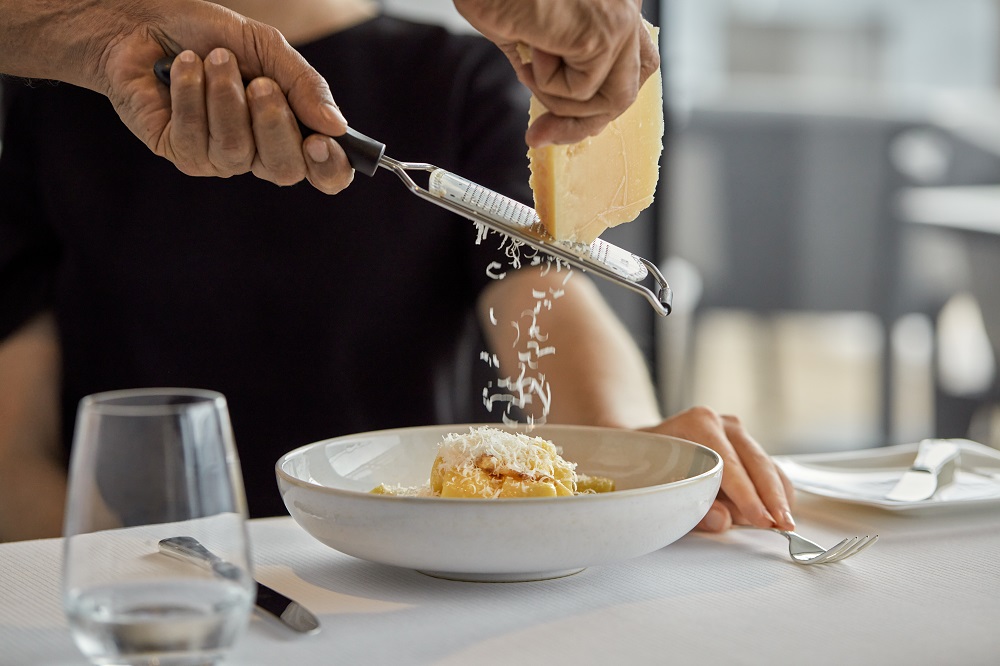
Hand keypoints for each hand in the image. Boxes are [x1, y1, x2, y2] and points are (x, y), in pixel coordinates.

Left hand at [9, 0, 355, 190]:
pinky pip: (196, 139)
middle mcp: (258, 153)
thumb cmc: (210, 36)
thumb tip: (337, 126)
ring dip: (227, 98)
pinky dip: (191, 95)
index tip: (322, 141)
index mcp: (290, 131)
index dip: (330, 168)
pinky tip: (183, 68)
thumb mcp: (268, 49)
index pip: (325, 173)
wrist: (144, 20)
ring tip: (213, 58)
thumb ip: (305, 85)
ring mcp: (219, 159)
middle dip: (275, 124)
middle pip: (285, 169)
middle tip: (260, 83)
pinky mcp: (181, 153)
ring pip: (237, 152)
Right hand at [453, 0, 659, 145]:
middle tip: (541, 135)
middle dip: (582, 122)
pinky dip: (546, 82)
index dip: (598, 103)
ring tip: (529, 64)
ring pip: (607, 99)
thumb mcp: (535, 32)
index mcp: (613, 5)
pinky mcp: (603, 36)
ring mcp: (620, 22)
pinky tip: (533, 44)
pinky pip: (579, 93)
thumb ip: (559, 65)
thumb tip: (557, 118)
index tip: (561, 120)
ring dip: (558, 101)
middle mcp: (626, 8)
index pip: (630, 66)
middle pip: (627, 88)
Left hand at [640, 407, 795, 532]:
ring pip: (769, 468)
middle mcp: (724, 425)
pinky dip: (776, 494)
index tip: (761, 519)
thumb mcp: (656, 481)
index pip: (729, 464)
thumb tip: (722, 519)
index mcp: (699, 423)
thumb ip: (688, 502)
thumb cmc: (648, 462)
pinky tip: (776, 513)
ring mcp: (739, 435)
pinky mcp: (750, 449)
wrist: (646, 444)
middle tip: (783, 526)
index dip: (746, 495)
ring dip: (777, 498)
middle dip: (772, 498)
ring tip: (781, 525)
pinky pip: (771, 472)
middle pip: (757, 463)